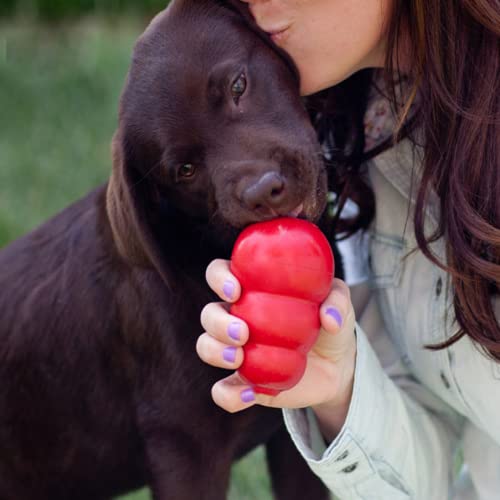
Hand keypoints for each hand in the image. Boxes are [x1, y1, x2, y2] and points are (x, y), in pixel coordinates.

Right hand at [197, 259, 356, 434]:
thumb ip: (337, 300)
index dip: (219, 278)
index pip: (220, 274)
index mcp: (253, 290)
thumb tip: (328, 319)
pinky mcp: (243, 383)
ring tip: (240, 358)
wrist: (338, 368)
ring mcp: (238, 351)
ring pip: (206, 347)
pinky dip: (228, 395)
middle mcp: (238, 318)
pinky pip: (222, 391)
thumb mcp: (340, 303)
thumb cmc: (331, 323)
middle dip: (217, 322)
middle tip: (243, 333)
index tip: (236, 290)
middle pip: (209, 314)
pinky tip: (249, 394)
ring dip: (215, 351)